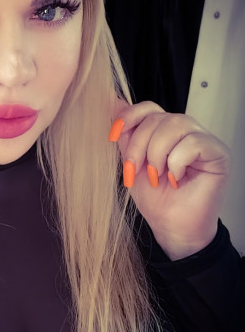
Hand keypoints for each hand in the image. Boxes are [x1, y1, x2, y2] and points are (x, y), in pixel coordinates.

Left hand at [109, 100, 230, 259]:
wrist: (171, 228)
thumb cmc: (156, 200)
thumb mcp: (131, 163)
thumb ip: (125, 136)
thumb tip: (113, 103)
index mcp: (164, 131)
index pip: (149, 108)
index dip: (130, 117)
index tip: (113, 135)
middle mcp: (185, 131)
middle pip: (158, 117)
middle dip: (139, 145)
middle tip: (135, 170)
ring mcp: (203, 140)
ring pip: (175, 124)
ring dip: (157, 153)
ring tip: (156, 176)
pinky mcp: (218, 153)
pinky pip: (193, 142)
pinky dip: (177, 162)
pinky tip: (176, 179)